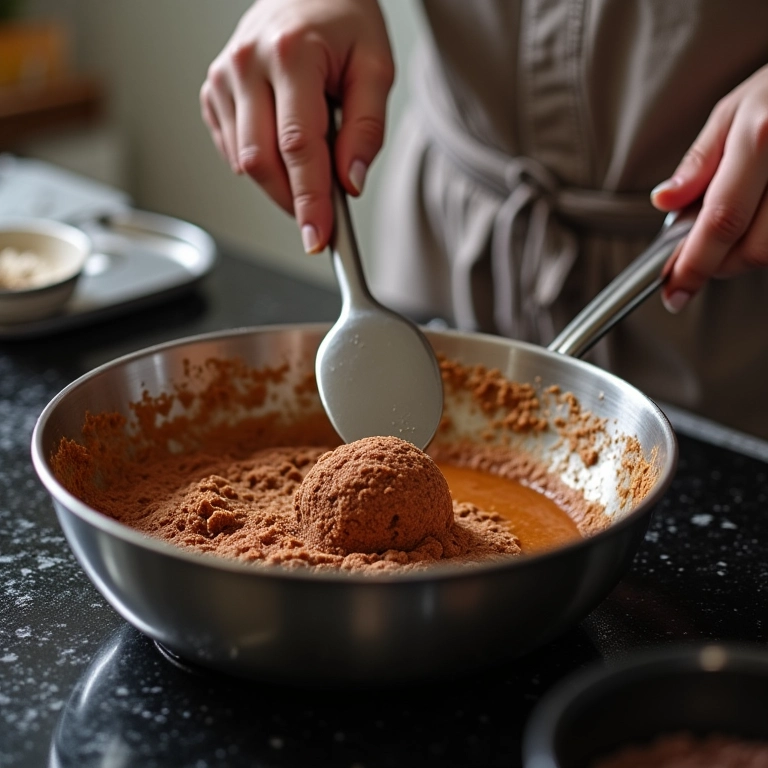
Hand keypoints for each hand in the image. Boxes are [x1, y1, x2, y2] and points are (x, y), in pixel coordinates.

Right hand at [200, 0, 393, 252]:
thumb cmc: (343, 22)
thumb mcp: (376, 67)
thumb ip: (368, 128)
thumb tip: (351, 182)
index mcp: (290, 54)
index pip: (297, 146)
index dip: (309, 199)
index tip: (317, 237)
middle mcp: (246, 65)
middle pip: (262, 162)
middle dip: (293, 201)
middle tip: (321, 218)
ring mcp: (222, 79)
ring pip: (245, 164)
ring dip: (280, 184)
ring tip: (311, 160)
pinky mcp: (212, 93)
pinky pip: (233, 152)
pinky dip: (262, 166)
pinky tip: (283, 146)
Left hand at [651, 64, 767, 312]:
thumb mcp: (732, 111)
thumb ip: (698, 163)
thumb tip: (664, 201)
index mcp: (762, 137)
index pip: (721, 220)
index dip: (695, 265)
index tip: (674, 290)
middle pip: (756, 249)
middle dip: (719, 264)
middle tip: (699, 254)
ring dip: (745, 255)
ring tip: (733, 227)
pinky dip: (766, 241)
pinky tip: (757, 220)